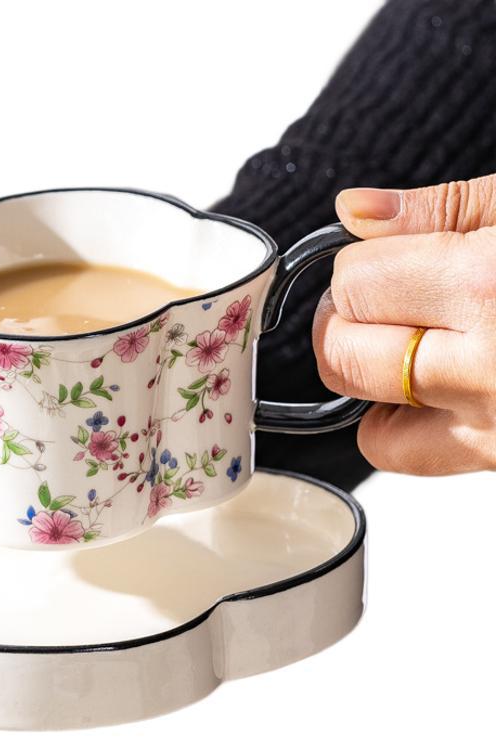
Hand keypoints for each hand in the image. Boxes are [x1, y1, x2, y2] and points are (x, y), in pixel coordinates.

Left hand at [313, 175, 495, 474]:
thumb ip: (443, 210)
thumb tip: (353, 209)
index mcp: (489, 287)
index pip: (354, 285)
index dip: (360, 270)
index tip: (389, 264)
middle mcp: (486, 371)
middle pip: (343, 358)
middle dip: (348, 325)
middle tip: (392, 303)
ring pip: (365, 428)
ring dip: (370, 381)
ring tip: (422, 344)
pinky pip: (408, 458)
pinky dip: (404, 427)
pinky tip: (441, 387)